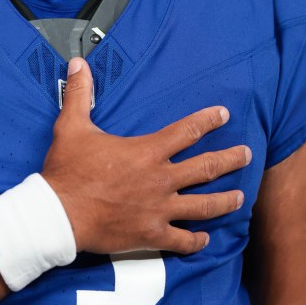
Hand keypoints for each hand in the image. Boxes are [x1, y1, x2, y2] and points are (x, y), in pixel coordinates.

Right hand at [41, 57, 249, 254]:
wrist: (58, 215)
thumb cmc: (67, 170)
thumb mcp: (72, 126)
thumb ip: (79, 94)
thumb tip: (78, 64)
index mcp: (147, 151)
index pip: (188, 131)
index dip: (209, 120)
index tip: (223, 114)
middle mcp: (160, 180)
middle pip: (207, 168)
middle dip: (231, 159)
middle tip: (247, 155)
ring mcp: (159, 209)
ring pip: (204, 205)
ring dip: (225, 200)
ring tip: (240, 197)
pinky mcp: (151, 235)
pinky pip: (182, 240)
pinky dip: (196, 240)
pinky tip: (204, 238)